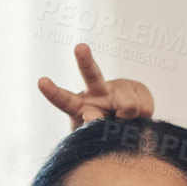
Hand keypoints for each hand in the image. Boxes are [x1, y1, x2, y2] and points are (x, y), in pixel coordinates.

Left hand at [38, 43, 155, 129]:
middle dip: (85, 60)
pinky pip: (144, 108)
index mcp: (78, 105)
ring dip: (128, 121)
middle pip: (91, 74)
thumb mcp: (92, 138)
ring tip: (126, 125)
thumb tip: (93, 115)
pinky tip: (138, 118)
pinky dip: (143, 119)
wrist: (129, 132)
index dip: (52, 92)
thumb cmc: (102, 136)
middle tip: (80, 47)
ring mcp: (118, 89)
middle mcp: (96, 92)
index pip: (64, 100)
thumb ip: (90, 129)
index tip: (41, 81)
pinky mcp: (138, 89)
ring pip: (128, 104)